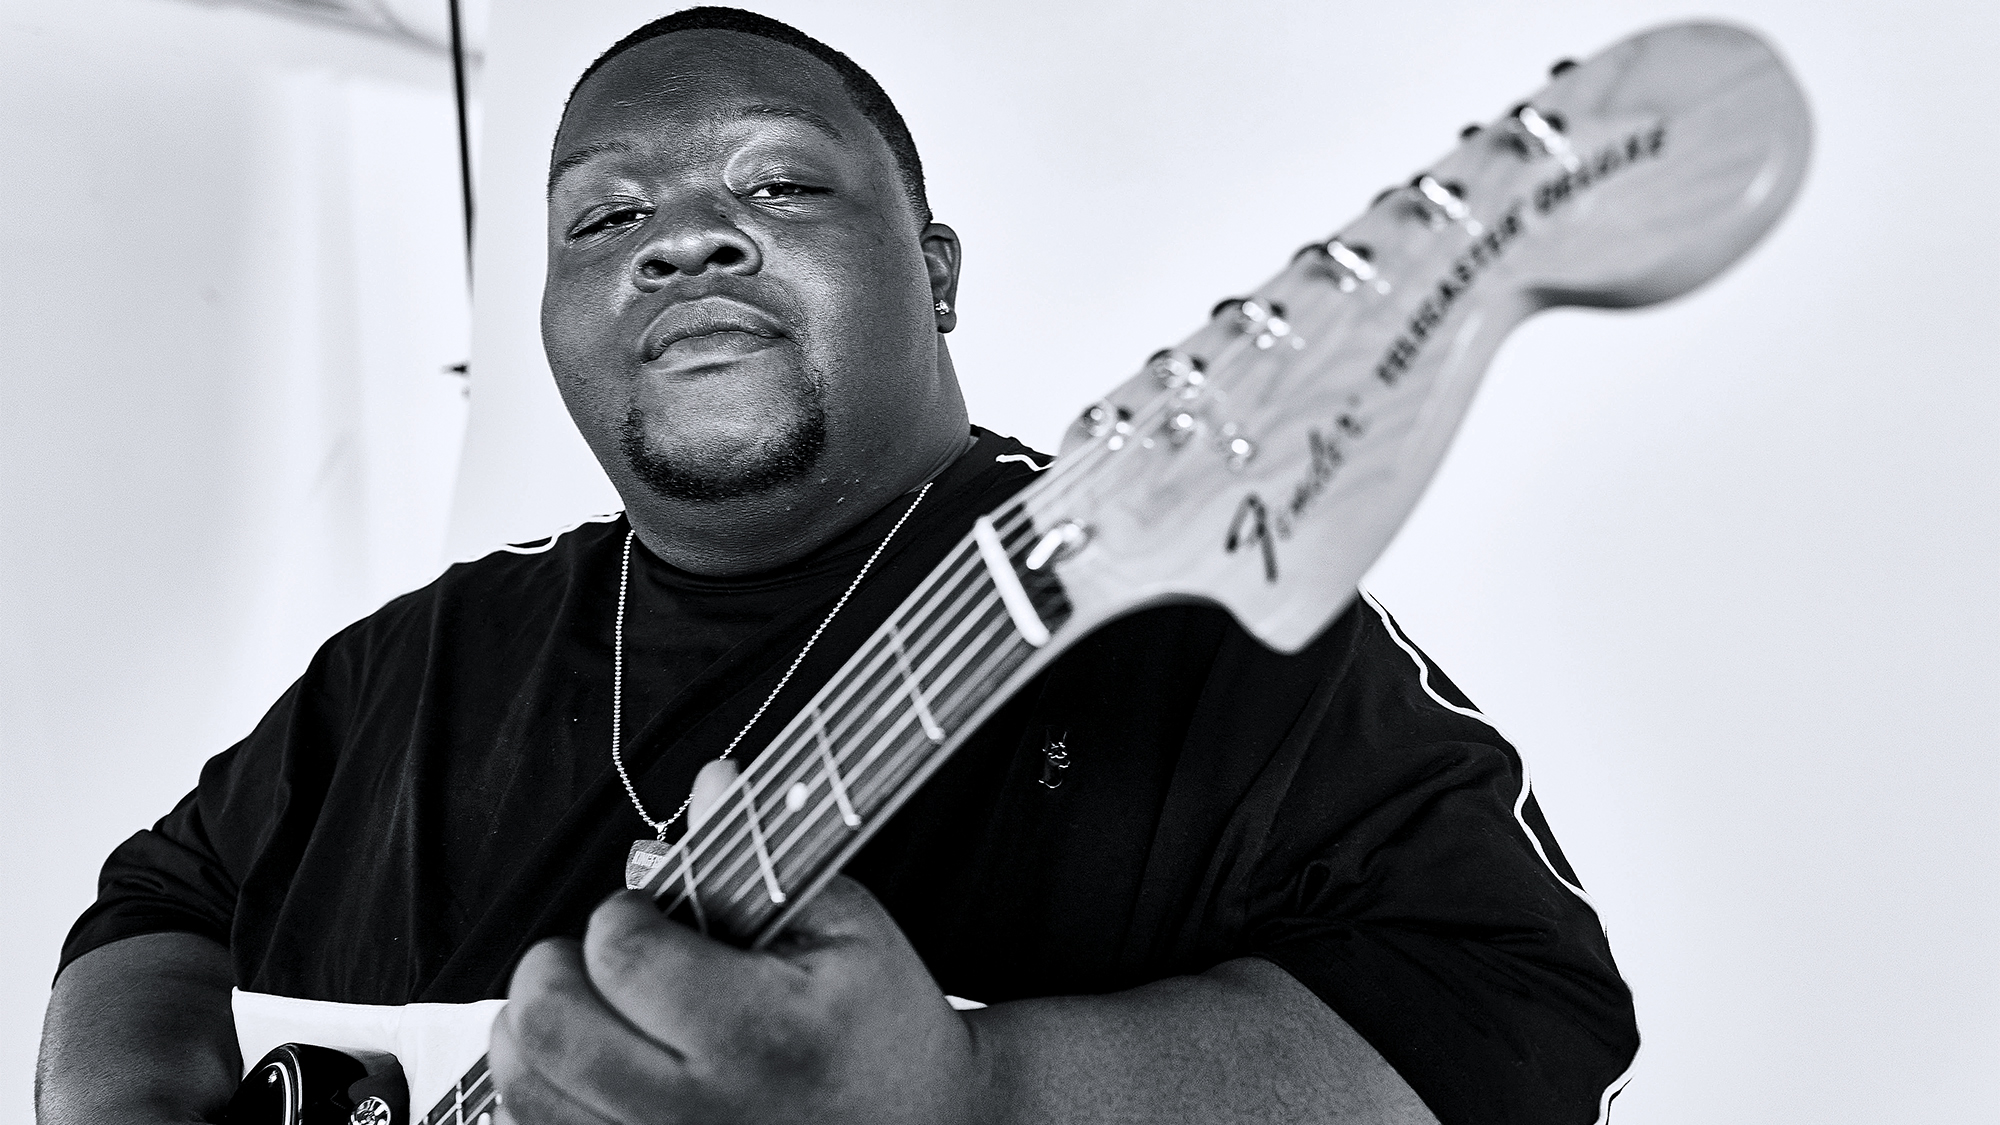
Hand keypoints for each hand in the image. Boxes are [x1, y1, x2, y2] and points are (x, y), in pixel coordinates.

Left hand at [489, 769, 985, 1124]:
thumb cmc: (876, 1025)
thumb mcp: (846, 924)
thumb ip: (765, 852)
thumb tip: (712, 782)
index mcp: (759, 1035)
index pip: (623, 955)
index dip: (623, 911)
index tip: (652, 912)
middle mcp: (697, 1115)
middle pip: (549, 1026)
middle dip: (557, 965)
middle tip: (603, 956)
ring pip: (522, 1085)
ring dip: (534, 1026)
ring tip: (591, 1004)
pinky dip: (543, 1084)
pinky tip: (591, 1059)